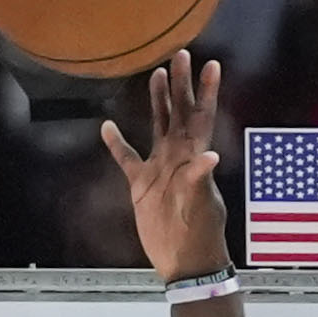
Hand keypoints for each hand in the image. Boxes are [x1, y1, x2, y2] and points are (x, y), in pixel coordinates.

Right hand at [100, 51, 231, 282]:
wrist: (184, 262)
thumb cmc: (198, 235)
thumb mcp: (200, 206)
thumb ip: (201, 179)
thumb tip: (209, 155)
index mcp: (194, 157)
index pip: (202, 116)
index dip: (206, 91)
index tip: (211, 64)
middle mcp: (178, 156)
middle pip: (179, 112)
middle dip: (180, 83)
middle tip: (181, 54)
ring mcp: (160, 169)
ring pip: (158, 126)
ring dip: (157, 101)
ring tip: (155, 74)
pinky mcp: (141, 185)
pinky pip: (127, 159)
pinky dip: (117, 143)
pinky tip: (106, 126)